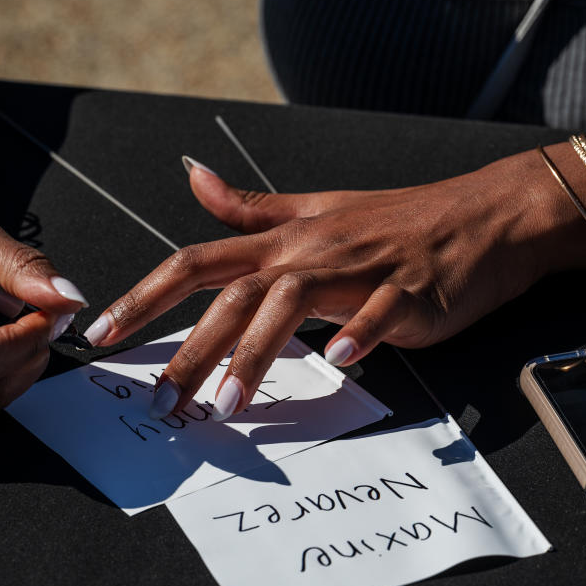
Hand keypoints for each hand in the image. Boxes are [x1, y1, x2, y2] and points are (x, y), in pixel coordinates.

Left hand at [84, 152, 585, 421]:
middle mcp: (311, 251)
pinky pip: (378, 311)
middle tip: (160, 403)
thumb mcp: (316, 207)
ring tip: (226, 406)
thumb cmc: (396, 220)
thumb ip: (251, 206)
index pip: (198, 261)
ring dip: (255, 354)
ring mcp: (360, 269)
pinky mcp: (408, 290)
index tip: (102, 333)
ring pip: (293, 303)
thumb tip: (194, 178)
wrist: (482, 215)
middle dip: (189, 349)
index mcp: (285, 240)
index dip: (145, 295)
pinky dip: (357, 334)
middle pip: (234, 294)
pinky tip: (340, 363)